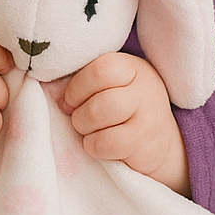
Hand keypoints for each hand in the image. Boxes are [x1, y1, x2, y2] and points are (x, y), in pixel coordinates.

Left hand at [63, 52, 189, 195]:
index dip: (77, 87)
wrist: (158, 140)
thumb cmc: (123, 109)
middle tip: (79, 118)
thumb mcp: (110, 86)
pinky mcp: (144, 144)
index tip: (70, 100)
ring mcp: (147, 116)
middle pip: (98, 98)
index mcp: (131, 67)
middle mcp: (144, 88)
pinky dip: (94, 146)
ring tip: (90, 131)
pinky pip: (105, 143)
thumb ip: (86, 82)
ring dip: (84, 128)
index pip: (100, 69)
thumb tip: (56, 97)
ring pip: (99, 117)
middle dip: (78, 112)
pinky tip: (99, 145)